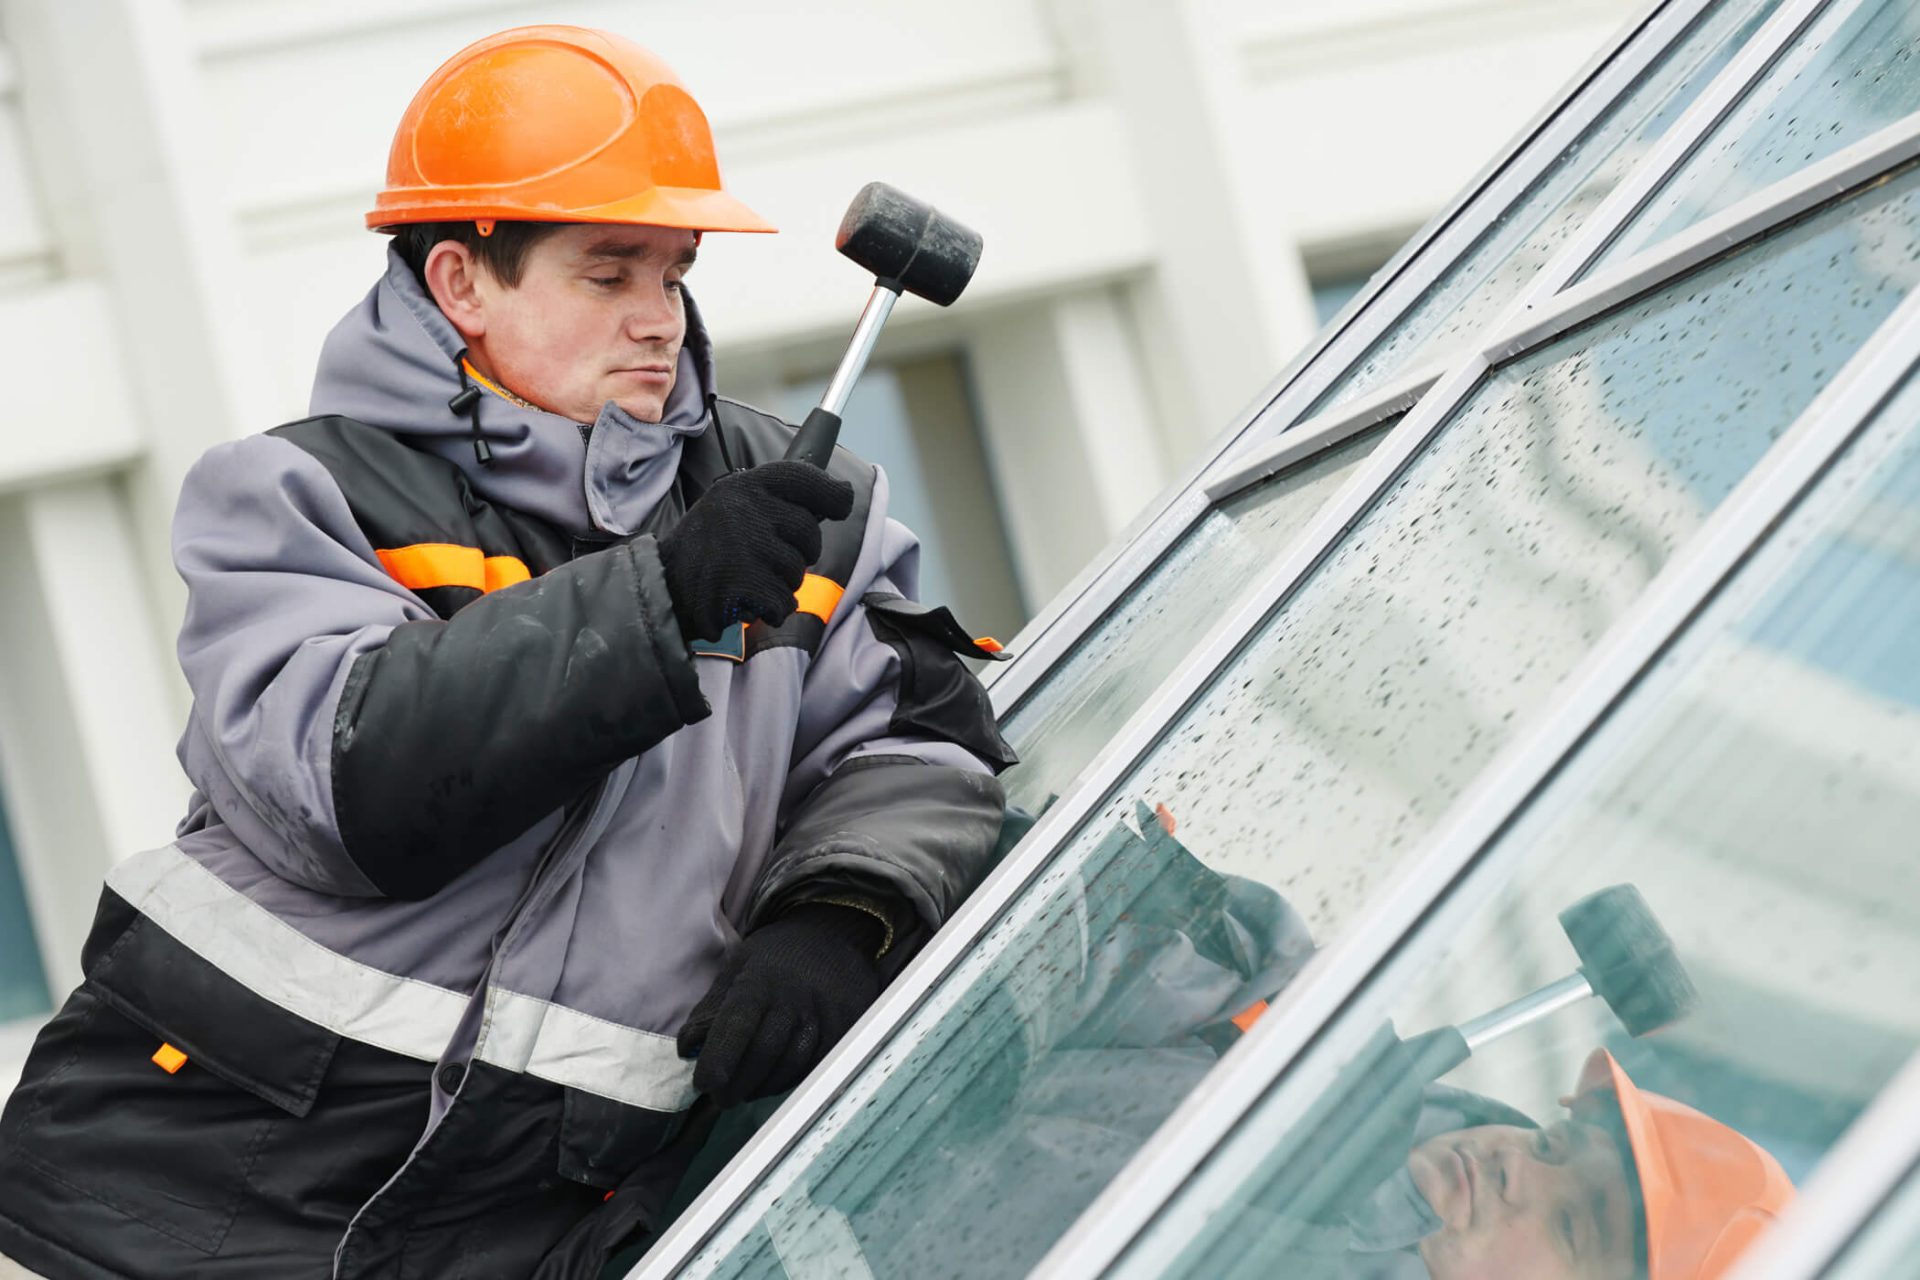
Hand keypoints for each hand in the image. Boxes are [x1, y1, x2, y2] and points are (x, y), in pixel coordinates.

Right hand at [658, 461, 854, 641]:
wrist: (664, 587)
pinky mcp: (744, 580)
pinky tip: (747, 601)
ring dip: (781, 584)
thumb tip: (843, 494)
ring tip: (747, 578)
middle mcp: (746, 508)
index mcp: (744, 485)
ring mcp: (746, 543)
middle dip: (798, 554)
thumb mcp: (733, 508)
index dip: (831, 493)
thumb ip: (777, 501)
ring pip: (798, 571)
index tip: (842, 504)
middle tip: (765, 559)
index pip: (803, 477)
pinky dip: (772, 609)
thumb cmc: (707, 550)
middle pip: (810, 533)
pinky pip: (785, 600)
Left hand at [676, 903, 884, 1105]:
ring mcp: (823, 1018)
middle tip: (720, 1098)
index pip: (737, 1025)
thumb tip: (688, 1049)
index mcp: (761, 981)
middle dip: (736, 1084)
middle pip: (763, 1053)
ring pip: (788, 1067)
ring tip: (743, 1091)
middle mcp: (795, 1000)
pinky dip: (787, 1082)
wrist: (834, 937)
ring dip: (761, 1087)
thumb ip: (712, 1006)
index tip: (703, 1083)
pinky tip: (771, 1081)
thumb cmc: (777, 955)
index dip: (719, 1059)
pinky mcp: (842, 1033)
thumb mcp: (737, 965)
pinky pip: (812, 1068)